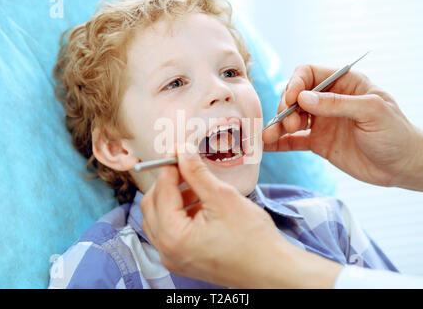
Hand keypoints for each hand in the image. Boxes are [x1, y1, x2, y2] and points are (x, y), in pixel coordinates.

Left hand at [140, 145, 341, 287]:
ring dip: (172, 198)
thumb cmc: (252, 239)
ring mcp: (174, 258)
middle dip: (167, 183)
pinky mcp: (184, 260)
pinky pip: (170, 232)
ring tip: (196, 186)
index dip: (169, 166)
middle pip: (151, 206)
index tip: (179, 151)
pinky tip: (200, 204)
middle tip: (186, 167)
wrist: (271, 271)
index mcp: (173, 236)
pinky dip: (179, 214)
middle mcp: (167, 251)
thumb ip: (197, 173)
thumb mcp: (223, 197)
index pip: (161, 191)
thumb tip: (183, 152)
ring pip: (158, 219)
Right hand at [263, 64, 422, 191]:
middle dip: (286, 108)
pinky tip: (268, 145)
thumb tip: (303, 98)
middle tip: (291, 124)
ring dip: (277, 125)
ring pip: (291, 118)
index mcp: (344, 84)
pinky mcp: (318, 143)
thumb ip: (337, 103)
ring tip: (268, 136)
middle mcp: (329, 101)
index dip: (296, 84)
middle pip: (295, 96)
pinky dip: (280, 142)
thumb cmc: (395, 133)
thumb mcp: (371, 111)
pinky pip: (294, 140)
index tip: (292, 101)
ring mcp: (322, 122)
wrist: (402, 166)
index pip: (309, 74)